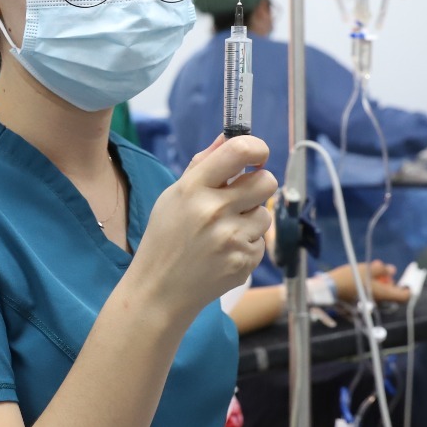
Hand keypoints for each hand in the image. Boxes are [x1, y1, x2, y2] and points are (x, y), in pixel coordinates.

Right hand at [131, 135, 276, 323]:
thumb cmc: (165, 239)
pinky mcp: (244, 261)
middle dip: (259, 184)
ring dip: (251, 219)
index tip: (256, 154)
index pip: (239, 151)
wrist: (160, 290)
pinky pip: (261, 241)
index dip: (257, 147)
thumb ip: (204, 165)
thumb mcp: (173, 196)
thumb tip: (229, 136)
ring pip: (265, 214)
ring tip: (225, 230)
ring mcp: (231, 239)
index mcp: (194, 188)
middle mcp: (214, 211)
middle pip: (266, 181)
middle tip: (243, 194)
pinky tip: (224, 251)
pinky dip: (247, 244)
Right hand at [329, 262, 411, 304]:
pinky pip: (370, 300)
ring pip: (380, 297)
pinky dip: (369, 291)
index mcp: (383, 295)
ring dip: (379, 286)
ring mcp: (369, 308)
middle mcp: (378, 304)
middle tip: (381, 273)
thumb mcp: (367, 269)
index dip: (407, 289)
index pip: (404, 297)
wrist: (328, 291)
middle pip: (391, 296)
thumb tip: (392, 270)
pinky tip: (360, 282)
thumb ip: (382, 269)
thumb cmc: (350, 278)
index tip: (404, 282)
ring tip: (368, 274)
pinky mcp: (359, 309)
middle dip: (389, 284)